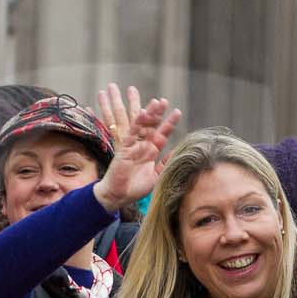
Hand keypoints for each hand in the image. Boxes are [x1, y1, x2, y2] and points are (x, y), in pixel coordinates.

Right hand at [91, 85, 180, 211]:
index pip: (162, 133)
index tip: (177, 111)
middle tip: (164, 100)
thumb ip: (165, 164)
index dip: (169, 123)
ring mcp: (133, 146)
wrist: (118, 196)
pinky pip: (131, 133)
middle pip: (151, 125)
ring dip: (148, 113)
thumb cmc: (135, 188)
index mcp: (151, 151)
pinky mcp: (124, 149)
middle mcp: (143, 146)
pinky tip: (142, 113)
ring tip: (155, 101)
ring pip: (141, 126)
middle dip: (158, 113)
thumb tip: (178, 154)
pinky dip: (137, 123)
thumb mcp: (156, 176)